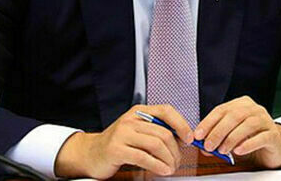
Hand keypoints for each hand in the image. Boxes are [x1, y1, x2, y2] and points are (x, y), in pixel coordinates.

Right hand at [53, 104, 193, 178]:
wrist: (91, 153)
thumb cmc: (118, 143)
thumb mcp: (137, 131)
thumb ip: (155, 131)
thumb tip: (182, 137)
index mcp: (138, 112)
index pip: (166, 110)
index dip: (181, 124)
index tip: (189, 138)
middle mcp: (130, 119)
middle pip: (163, 132)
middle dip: (176, 150)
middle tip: (178, 161)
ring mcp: (122, 133)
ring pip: (156, 144)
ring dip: (168, 159)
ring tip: (171, 167)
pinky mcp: (116, 149)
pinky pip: (143, 157)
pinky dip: (157, 165)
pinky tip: (162, 170)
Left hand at [194, 96, 280, 168]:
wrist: (272, 148)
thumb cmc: (249, 139)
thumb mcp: (230, 137)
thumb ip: (217, 139)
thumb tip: (202, 146)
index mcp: (241, 104)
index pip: (222, 109)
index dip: (208, 122)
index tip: (198, 135)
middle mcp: (254, 109)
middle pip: (234, 115)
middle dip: (218, 131)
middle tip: (209, 145)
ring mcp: (266, 120)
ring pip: (248, 124)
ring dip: (232, 138)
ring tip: (222, 150)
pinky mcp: (274, 135)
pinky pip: (261, 137)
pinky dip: (248, 144)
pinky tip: (238, 151)